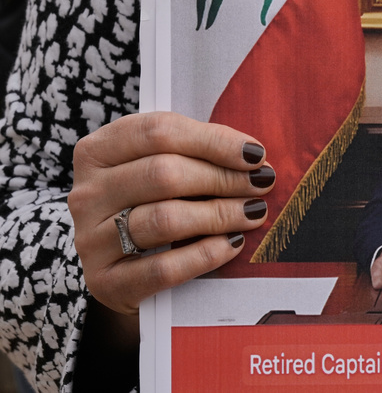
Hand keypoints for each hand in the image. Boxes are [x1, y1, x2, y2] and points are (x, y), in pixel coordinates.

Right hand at [69, 111, 275, 316]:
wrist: (123, 269)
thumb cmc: (154, 203)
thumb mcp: (163, 167)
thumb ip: (198, 153)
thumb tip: (255, 157)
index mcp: (99, 150)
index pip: (159, 132)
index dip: (213, 141)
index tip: (255, 154)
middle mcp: (87, 193)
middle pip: (163, 173)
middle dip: (222, 178)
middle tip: (261, 185)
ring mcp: (90, 239)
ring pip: (164, 219)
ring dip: (219, 214)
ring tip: (253, 213)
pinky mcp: (105, 282)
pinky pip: (162, 268)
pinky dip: (204, 255)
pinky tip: (232, 245)